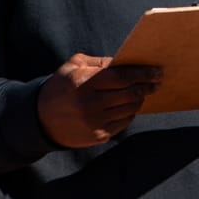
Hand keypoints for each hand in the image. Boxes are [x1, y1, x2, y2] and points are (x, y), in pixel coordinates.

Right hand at [37, 53, 161, 147]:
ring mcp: (95, 122)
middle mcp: (89, 104)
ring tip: (143, 91)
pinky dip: (130, 112)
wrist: (41, 119)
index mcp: (83, 83)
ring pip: (130, 108)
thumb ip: (99, 62)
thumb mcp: (73, 66)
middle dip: (147, 86)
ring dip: (139, 99)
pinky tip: (130, 105)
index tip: (157, 71)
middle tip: (157, 81)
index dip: (142, 73)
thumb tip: (126, 63)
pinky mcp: (99, 136)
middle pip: (130, 93)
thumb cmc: (61, 86)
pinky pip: (124, 122)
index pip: (121, 77)